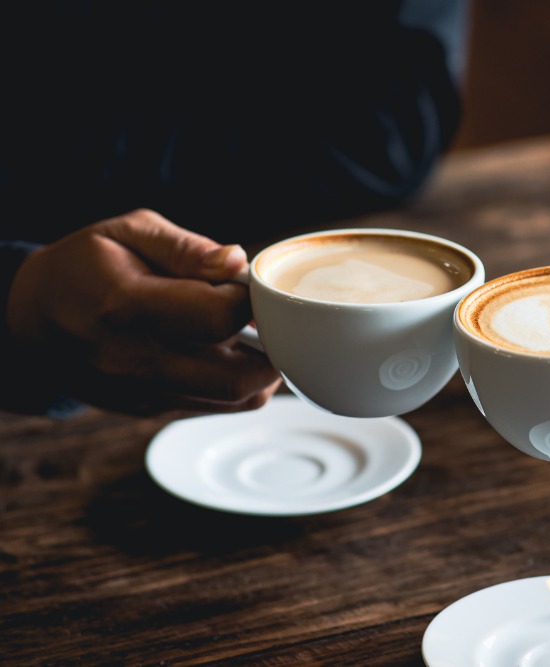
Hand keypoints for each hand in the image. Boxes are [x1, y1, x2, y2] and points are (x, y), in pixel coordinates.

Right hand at [6, 209, 280, 414]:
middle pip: (237, 377)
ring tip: (254, 335)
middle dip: (273, 348)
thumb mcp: (129, 232)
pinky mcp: (149, 409)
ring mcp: (143, 391)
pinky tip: (229, 351)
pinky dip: (238, 383)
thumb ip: (188, 248)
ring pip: (235, 399)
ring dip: (262, 370)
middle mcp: (134, 358)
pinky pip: (215, 406)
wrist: (30, 319)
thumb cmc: (84, 266)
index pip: (218, 317)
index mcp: (127, 305)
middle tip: (271, 320)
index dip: (249, 300)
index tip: (248, 286)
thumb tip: (238, 263)